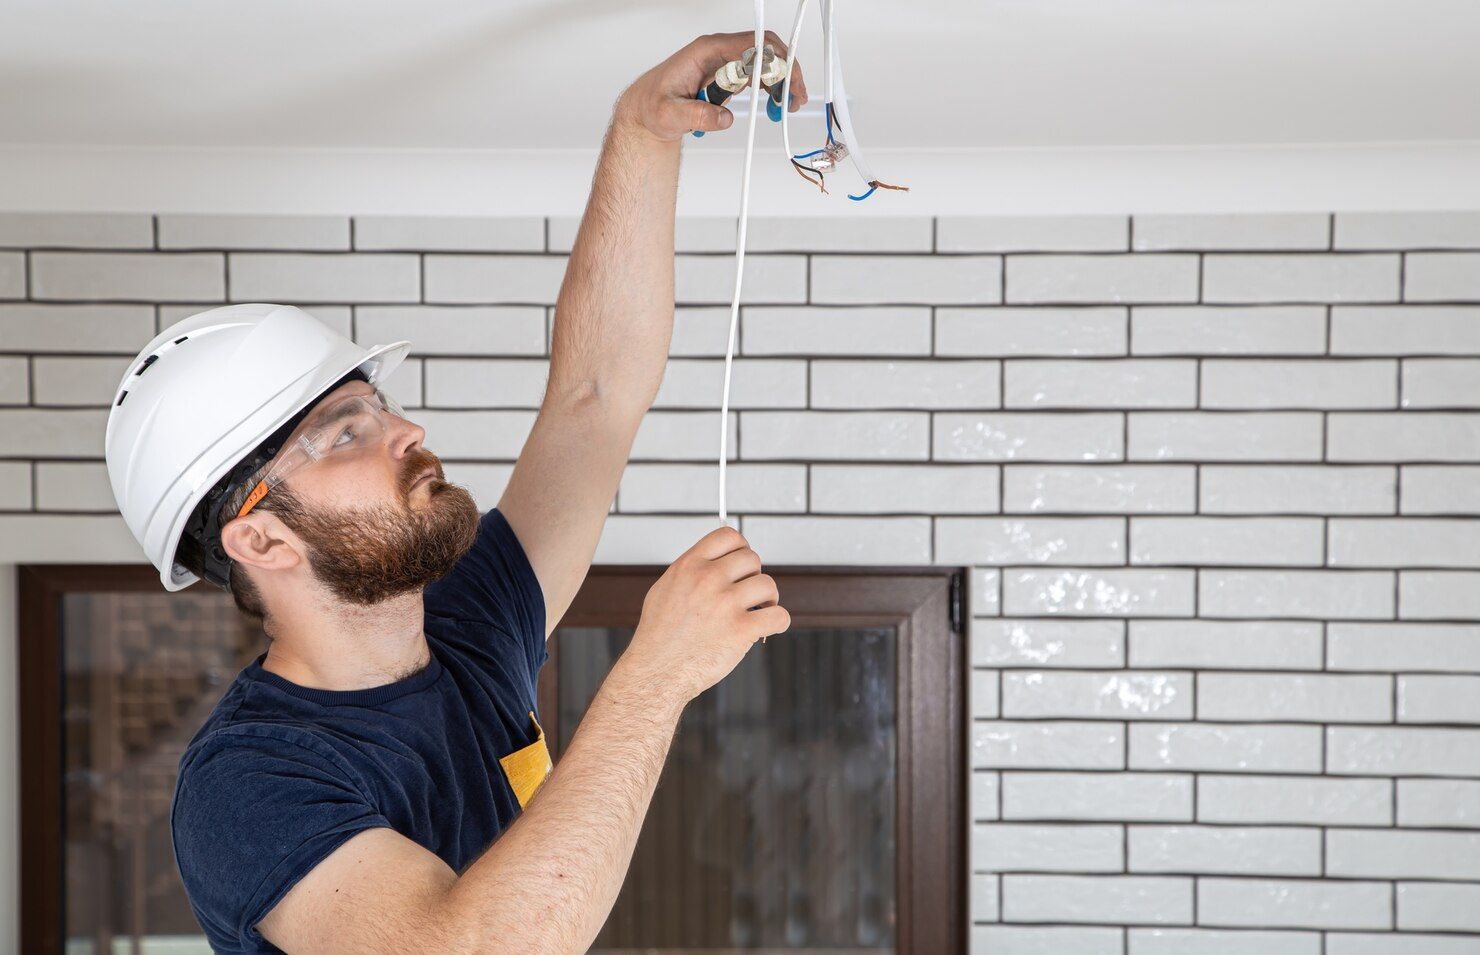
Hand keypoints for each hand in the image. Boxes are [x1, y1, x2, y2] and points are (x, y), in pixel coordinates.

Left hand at [612, 31, 809, 143]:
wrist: (646, 110)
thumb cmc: (653, 105)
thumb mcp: (669, 115)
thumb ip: (697, 115)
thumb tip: (725, 118)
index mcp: (706, 51)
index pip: (750, 45)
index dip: (774, 61)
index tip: (787, 82)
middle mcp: (718, 52)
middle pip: (763, 50)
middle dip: (785, 70)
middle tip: (796, 97)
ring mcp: (723, 62)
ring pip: (763, 62)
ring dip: (780, 81)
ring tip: (789, 105)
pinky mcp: (726, 76)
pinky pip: (755, 76)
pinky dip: (769, 88)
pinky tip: (774, 104)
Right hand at [619, 526, 790, 706]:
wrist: (657, 672)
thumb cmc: (659, 637)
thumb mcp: (665, 589)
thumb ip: (692, 571)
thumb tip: (718, 561)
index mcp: (689, 566)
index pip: (729, 536)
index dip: (741, 548)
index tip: (742, 564)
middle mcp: (707, 579)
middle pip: (752, 559)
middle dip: (753, 576)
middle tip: (747, 595)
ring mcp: (725, 603)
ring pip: (769, 585)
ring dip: (768, 599)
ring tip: (757, 612)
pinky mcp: (741, 629)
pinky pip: (779, 615)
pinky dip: (778, 622)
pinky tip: (767, 628)